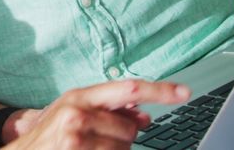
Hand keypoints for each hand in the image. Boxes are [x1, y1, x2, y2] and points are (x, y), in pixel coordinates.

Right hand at [1, 80, 189, 148]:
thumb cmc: (49, 133)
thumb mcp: (75, 112)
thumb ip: (109, 110)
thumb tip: (144, 115)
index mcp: (80, 96)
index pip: (129, 88)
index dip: (160, 90)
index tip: (184, 92)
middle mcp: (78, 113)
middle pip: (130, 128)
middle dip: (123, 136)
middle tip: (101, 138)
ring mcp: (77, 138)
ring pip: (123, 148)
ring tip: (90, 148)